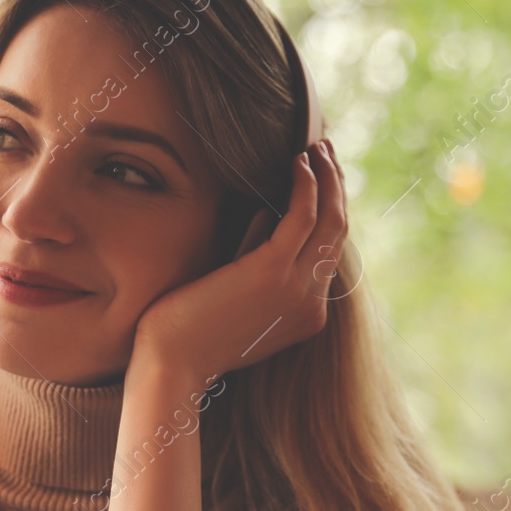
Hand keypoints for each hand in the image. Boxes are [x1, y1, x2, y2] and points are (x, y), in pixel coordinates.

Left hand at [134, 138, 346, 379]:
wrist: (171, 364)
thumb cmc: (190, 331)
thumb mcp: (235, 294)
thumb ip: (256, 258)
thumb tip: (269, 214)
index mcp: (306, 315)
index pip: (329, 253)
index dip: (330, 211)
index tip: (321, 179)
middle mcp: (311, 304)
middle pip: (338, 233)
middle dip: (336, 187)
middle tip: (325, 152)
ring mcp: (296, 290)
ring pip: (330, 221)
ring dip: (328, 178)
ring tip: (316, 147)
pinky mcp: (273, 272)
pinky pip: (303, 216)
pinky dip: (306, 184)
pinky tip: (298, 161)